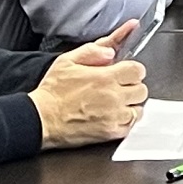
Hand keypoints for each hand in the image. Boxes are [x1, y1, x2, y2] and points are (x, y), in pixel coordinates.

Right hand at [31, 25, 148, 147]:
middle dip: (132, 86)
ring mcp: (113, 116)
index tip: (124, 72)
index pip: (138, 70)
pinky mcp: (109, 133)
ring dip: (131, 105)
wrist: (41, 119)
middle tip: (119, 87)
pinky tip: (114, 116)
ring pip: (138, 109)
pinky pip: (130, 126)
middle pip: (141, 89)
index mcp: (105, 77)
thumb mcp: (68, 60)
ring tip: (117, 102)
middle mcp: (113, 97)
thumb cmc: (52, 92)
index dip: (132, 70)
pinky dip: (126, 121)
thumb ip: (94, 50)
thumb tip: (112, 50)